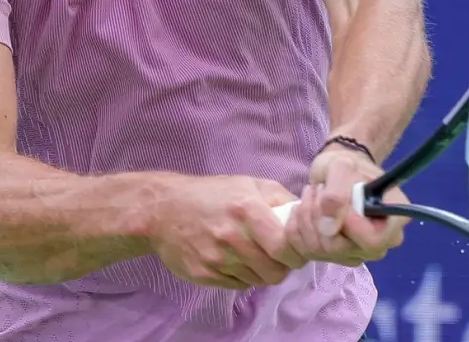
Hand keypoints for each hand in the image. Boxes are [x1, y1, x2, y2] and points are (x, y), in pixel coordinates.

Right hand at [149, 174, 306, 289]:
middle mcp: (232, 237)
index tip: (293, 250)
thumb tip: (306, 214)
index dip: (295, 253)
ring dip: (260, 271)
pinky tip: (233, 259)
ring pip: (257, 281)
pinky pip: (237, 285)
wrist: (162, 209)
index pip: (285, 248)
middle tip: (274, 255)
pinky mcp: (203, 275)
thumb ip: (280, 198)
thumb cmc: (210, 194)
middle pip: (274, 272)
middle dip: (280, 266)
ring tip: (251, 254)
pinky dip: (241, 276)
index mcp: (247, 210)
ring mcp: (216, 259)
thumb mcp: (248, 183)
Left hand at [284, 147, 408, 266]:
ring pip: (321, 251)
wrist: (339, 172)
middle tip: (317, 190)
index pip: (372, 241)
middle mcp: (379, 245)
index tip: (335, 201)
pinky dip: (297, 227)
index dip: (349, 225)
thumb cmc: (349, 167)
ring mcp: (356, 253)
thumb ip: (337, 193)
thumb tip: (329, 228)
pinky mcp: (334, 256)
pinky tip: (303, 209)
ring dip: (306, 217)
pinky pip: (306, 251)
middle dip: (320, 217)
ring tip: (312, 194)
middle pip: (342, 249)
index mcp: (393, 222)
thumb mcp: (342, 166)